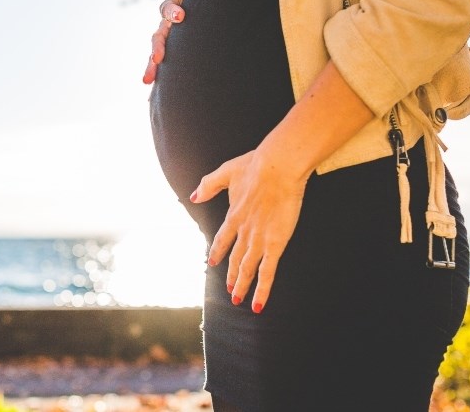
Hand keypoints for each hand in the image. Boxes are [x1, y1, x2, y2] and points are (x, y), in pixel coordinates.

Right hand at [142, 0, 206, 84]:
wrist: (188, 7)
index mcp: (172, 7)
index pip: (169, 8)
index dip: (174, 11)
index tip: (182, 16)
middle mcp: (164, 25)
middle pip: (157, 36)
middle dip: (157, 47)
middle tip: (158, 58)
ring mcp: (163, 41)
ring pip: (154, 54)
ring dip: (151, 67)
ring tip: (147, 82)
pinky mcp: (167, 55)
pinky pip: (160, 68)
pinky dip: (157, 82)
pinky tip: (150, 99)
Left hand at [189, 145, 309, 313]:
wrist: (277, 167)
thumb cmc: (256, 165)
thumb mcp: (227, 172)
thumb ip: (209, 185)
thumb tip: (193, 196)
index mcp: (233, 215)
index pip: (222, 239)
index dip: (218, 252)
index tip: (212, 262)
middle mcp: (243, 231)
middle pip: (235, 258)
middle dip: (231, 275)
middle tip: (228, 288)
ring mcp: (258, 240)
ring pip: (247, 270)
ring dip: (242, 286)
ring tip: (238, 298)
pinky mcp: (275, 244)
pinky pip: (267, 273)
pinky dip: (262, 290)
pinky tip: (257, 304)